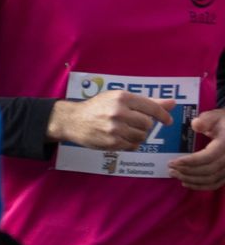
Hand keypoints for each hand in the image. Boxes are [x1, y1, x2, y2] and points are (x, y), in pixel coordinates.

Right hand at [48, 91, 173, 149]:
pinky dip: (131, 144)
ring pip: (141, 136)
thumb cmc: (98, 107)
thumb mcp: (119, 99)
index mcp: (122, 98)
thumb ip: (147, 102)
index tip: (167, 121)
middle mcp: (119, 112)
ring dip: (138, 136)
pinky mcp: (111, 142)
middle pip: (148, 124)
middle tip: (134, 124)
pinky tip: (121, 138)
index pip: (152, 108)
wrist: (72, 120)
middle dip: (144, 126)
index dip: (163, 116)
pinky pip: (133, 146)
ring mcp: (115, 128)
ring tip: (126, 131)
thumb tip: (172, 103)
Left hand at [170, 109, 224, 190]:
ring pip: (211, 179)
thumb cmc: (222, 122)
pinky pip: (215, 184)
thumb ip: (206, 119)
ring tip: (174, 174)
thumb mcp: (215, 116)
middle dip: (187, 171)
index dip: (190, 161)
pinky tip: (186, 183)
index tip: (173, 162)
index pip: (208, 157)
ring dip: (191, 180)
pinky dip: (200, 186)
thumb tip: (195, 125)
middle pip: (208, 170)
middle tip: (170, 168)